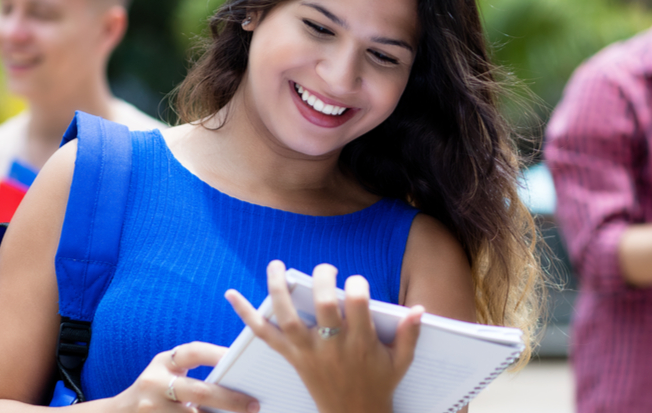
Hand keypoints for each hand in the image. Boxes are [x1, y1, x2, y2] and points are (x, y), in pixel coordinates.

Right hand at [109, 342, 257, 412]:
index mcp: (163, 363)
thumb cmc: (154, 391)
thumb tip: (237, 378)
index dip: (218, 354)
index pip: (194, 352)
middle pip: (200, 391)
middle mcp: (155, 384)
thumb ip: (191, 373)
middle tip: (254, 405)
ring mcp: (153, 409)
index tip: (241, 360)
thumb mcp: (165, 374)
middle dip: (230, 399)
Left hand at [226, 261, 421, 412]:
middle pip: (323, 305)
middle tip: (326, 271)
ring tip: (276, 266)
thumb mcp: (400, 363)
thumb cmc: (379, 385)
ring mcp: (309, 352)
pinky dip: (246, 315)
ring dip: (278, 289)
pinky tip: (232, 295)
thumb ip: (410, 335)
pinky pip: (264, 335)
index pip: (356, 303)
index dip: (356, 285)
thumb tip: (419, 309)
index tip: (356, 284)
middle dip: (323, 280)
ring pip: (289, 317)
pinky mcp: (292, 358)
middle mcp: (332, 346)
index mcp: (361, 343)